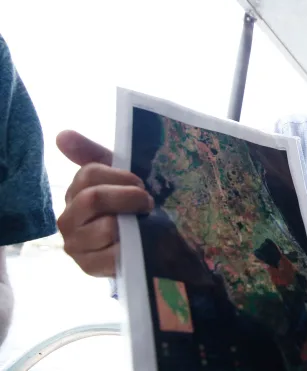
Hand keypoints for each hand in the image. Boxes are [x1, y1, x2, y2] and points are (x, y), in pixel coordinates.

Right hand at [56, 130, 153, 276]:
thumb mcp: (117, 175)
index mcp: (75, 191)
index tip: (141, 183)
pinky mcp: (88, 267)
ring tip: (145, 223)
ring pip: (105, 227)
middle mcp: (68, 218)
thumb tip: (62, 135)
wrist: (143, 241)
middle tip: (148, 202)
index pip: (90, 174)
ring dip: (133, 223)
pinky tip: (139, 243)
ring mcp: (76, 244)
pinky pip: (112, 255)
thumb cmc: (129, 203)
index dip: (122, 177)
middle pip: (94, 198)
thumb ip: (92, 154)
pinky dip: (130, 247)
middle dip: (128, 198)